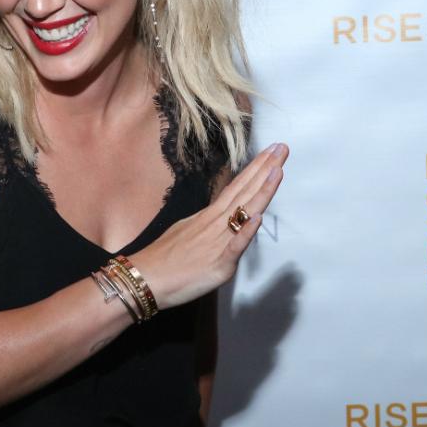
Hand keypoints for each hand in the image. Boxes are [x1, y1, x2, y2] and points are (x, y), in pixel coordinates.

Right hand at [129, 142, 287, 309]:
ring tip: (277, 171)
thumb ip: (210, 222)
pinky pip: (234, 247)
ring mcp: (218, 242)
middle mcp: (217, 223)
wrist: (143, 279)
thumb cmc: (165, 258)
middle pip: (245, 192)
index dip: (256, 169)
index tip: (271, 151)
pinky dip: (246, 232)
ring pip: (244, 212)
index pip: (238, 187)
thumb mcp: (188, 229)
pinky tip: (258, 219)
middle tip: (282, 147)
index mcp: (211, 216)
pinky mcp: (218, 264)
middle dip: (266, 170)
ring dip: (262, 192)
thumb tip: (223, 214)